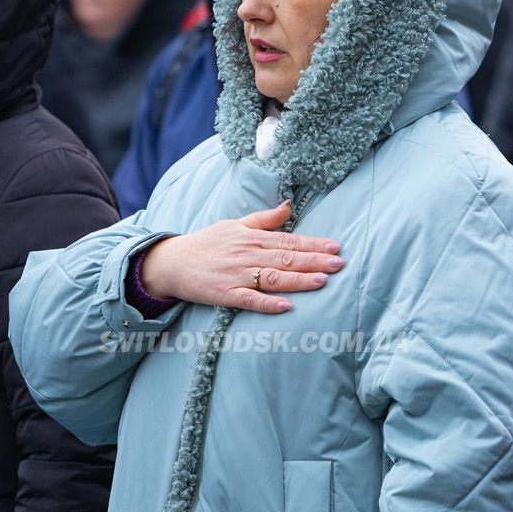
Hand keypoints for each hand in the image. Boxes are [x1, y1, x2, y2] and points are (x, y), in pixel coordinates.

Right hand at [140, 201, 343, 313]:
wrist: (173, 261)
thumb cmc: (208, 243)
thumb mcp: (236, 225)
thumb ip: (264, 219)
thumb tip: (289, 205)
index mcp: (252, 238)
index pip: (289, 241)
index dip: (314, 244)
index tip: (336, 247)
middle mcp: (248, 255)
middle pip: (286, 259)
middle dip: (315, 261)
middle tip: (339, 264)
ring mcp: (237, 275)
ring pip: (273, 278)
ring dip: (298, 280)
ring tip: (321, 281)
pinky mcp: (225, 294)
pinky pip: (250, 300)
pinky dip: (268, 303)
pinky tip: (286, 306)